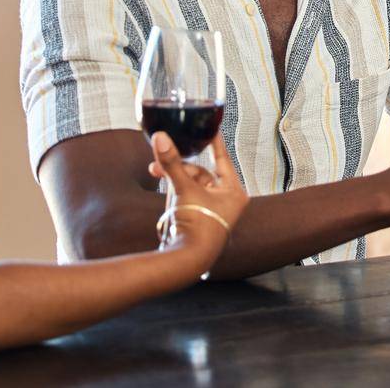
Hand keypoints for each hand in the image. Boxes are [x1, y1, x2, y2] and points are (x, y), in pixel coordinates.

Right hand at [148, 132, 248, 262]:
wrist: (188, 259)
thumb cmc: (197, 226)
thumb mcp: (184, 189)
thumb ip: (172, 163)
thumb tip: (161, 138)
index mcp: (234, 192)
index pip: (223, 159)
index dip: (214, 143)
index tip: (209, 129)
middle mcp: (226, 201)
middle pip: (202, 173)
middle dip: (180, 166)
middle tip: (162, 158)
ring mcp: (212, 211)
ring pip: (191, 185)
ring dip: (174, 177)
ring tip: (155, 172)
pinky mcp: (198, 219)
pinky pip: (187, 197)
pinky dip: (175, 190)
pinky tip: (162, 185)